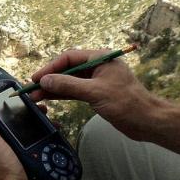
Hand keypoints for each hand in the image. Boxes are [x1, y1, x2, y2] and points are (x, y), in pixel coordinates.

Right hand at [28, 49, 162, 140]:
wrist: (147, 121)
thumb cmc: (126, 103)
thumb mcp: (95, 92)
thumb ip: (68, 85)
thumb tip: (45, 80)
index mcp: (100, 58)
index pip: (69, 58)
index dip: (50, 67)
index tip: (35, 78)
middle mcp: (97, 67)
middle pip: (67, 69)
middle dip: (50, 79)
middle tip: (32, 89)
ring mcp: (96, 81)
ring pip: (70, 81)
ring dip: (54, 88)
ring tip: (36, 96)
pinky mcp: (97, 94)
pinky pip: (75, 91)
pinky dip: (63, 95)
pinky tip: (50, 98)